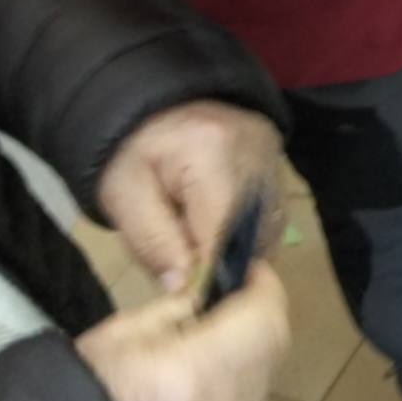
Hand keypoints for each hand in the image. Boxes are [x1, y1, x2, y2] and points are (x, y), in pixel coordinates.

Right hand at [77, 264, 288, 400]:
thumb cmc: (78, 398)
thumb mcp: (117, 337)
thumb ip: (173, 311)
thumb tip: (209, 298)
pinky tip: (194, 400)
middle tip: (229, 309)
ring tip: (202, 358)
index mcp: (193, 374)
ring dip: (242, 366)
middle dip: (256, 324)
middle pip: (269, 354)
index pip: (264, 316)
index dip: (264, 288)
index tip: (250, 273)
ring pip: (256, 392)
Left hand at [98, 102, 284, 292]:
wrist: (153, 106)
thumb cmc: (132, 152)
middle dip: (221, 262)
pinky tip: (219, 231)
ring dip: (237, 251)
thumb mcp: (123, 196)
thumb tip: (184, 287)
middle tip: (188, 270)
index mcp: (213, 151)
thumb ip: (152, 242)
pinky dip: (248, 235)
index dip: (206, 271)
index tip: (185, 293)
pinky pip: (272, 216)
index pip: (223, 230)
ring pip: (268, 229)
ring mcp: (274, 156)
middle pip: (252, 233)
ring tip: (201, 245)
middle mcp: (257, 151)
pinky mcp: (279, 162)